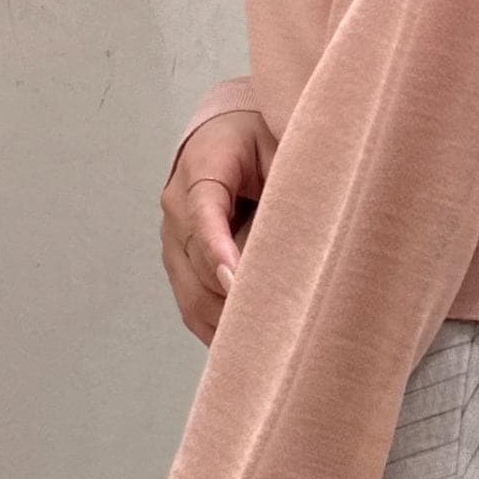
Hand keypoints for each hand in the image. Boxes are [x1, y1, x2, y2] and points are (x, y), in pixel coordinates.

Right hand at [160, 107, 276, 343]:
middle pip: (195, 261)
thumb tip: (305, 228)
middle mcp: (176, 205)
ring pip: (190, 291)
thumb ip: (287, 182)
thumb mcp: (280, 146)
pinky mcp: (179, 263)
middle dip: (229, 293)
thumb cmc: (261, 140)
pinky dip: (215, 327)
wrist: (228, 136)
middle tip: (272, 321)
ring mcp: (173, 238)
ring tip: (264, 340)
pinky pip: (190, 304)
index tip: (236, 279)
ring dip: (224, 317)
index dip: (218, 248)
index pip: (202, 213)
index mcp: (200, 167)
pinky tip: (244, 343)